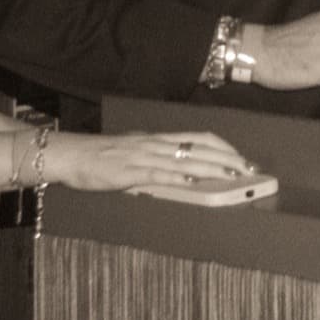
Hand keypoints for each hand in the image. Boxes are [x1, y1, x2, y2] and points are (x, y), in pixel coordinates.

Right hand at [46, 130, 251, 191]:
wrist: (70, 154)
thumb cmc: (102, 157)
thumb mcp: (135, 152)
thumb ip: (158, 160)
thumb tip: (183, 172)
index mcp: (157, 139)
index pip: (199, 137)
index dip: (223, 146)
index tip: (242, 157)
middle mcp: (154, 143)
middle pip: (199, 147)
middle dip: (227, 158)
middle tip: (249, 169)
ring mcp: (143, 156)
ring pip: (184, 159)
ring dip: (211, 168)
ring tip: (232, 176)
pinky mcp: (129, 171)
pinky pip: (157, 173)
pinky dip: (177, 176)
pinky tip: (192, 181)